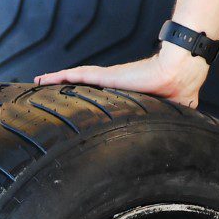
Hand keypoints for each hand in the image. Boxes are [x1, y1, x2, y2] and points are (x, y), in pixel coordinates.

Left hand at [35, 44, 207, 108]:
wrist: (180, 74)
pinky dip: (58, 77)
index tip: (75, 108)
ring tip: (38, 83)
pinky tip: (43, 80)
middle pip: (82, 86)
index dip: (86, 100)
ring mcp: (108, 78)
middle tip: (47, 93)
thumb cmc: (178, 89)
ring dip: (56, 81)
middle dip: (65, 89)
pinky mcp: (105, 75)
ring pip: (73, 79)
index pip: (100, 97)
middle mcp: (113, 84)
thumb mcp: (166, 114)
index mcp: (125, 94)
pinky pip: (76, 75)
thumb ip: (163, 124)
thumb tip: (172, 144)